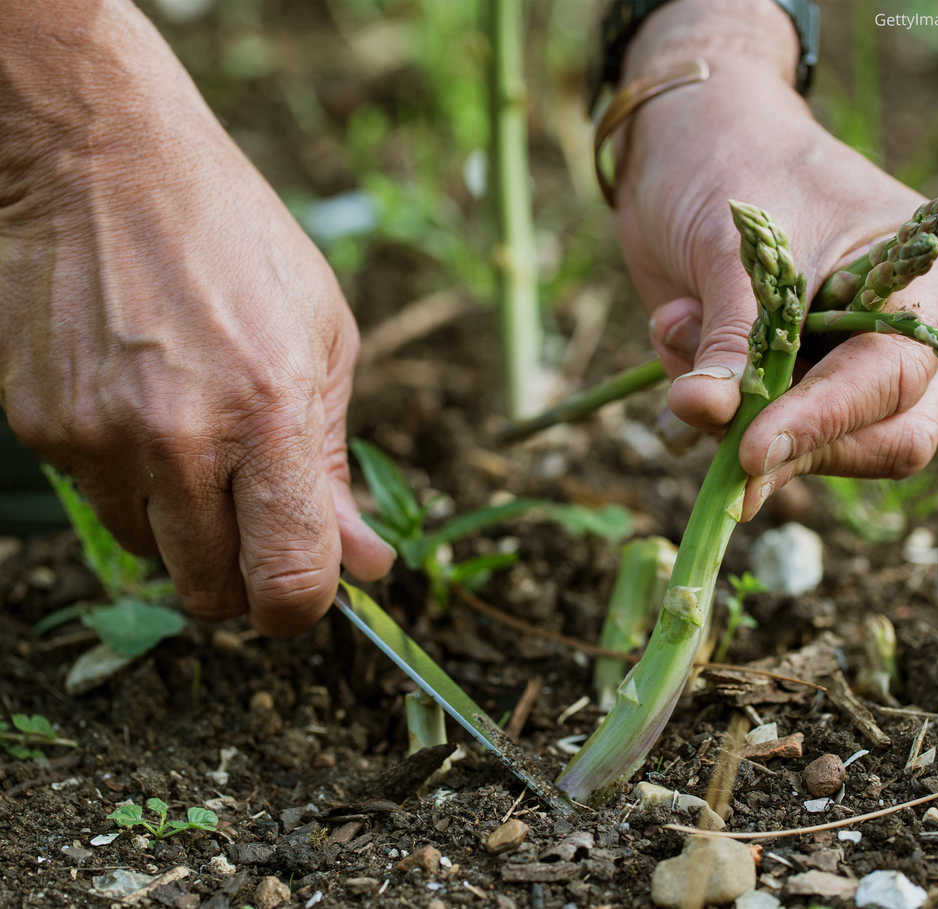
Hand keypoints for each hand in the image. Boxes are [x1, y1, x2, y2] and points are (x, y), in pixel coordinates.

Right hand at [0, 2, 394, 634]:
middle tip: (257, 521)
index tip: (307, 592)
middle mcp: (180, 438)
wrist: (103, 159)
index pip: (287, 579)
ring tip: (198, 439)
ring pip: (154, 555)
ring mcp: (100, 438)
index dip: (302, 606)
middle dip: (245, 576)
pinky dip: (132, 482)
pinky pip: (99, 503)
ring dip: (187, 527)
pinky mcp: (43, 428)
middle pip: (213, 592)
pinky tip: (145, 409)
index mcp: (270, 413)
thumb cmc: (236, 242)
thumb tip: (363, 564)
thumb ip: (336, 464)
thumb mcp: (323, 338)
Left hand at [614, 0, 937, 517]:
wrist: (689, 142)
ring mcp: (856, 365)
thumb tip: (708, 412)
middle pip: (886, 438)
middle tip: (714, 427)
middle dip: (792, 440)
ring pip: (819, 449)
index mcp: (933, 279)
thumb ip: (730, 336)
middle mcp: (914, 334)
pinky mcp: (797, 384)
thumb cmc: (732, 163)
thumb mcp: (737, 248)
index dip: (824, 422)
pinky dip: (709, 402)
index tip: (752, 452)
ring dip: (734, 414)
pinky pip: (759, 430)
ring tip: (679, 323)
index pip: (894, 377)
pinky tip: (677, 327)